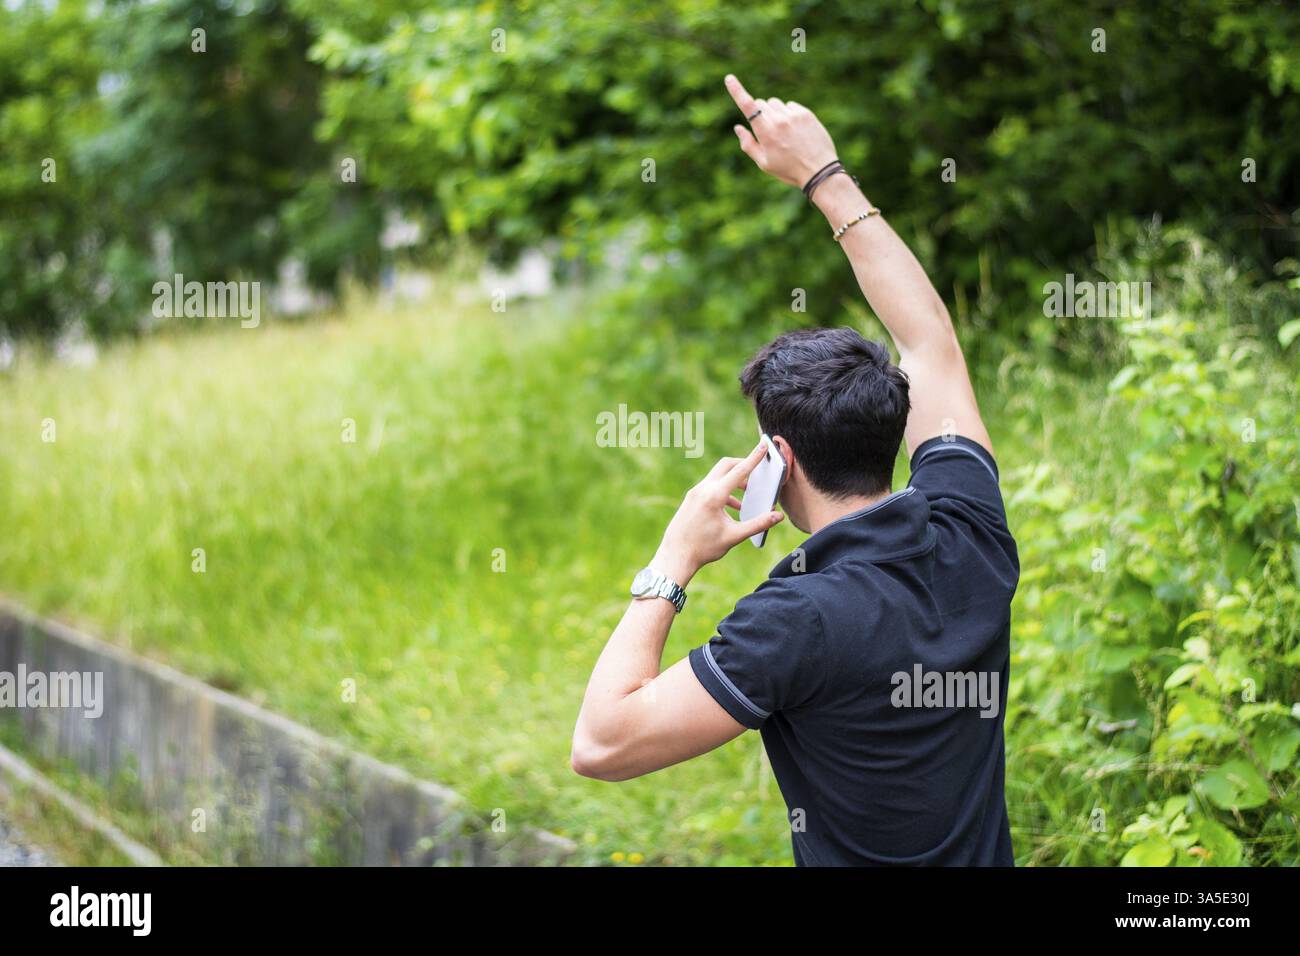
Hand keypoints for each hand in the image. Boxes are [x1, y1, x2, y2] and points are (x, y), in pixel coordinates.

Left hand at [651, 441, 783, 586]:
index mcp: (714, 496)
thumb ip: (758, 524)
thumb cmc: (703, 548)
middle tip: (757, 471)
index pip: (739, 470)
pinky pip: (711, 486)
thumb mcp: (734, 536)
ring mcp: (695, 492)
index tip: (763, 444)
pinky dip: (724, 490)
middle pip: (726, 465)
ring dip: (734, 480)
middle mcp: (703, 489)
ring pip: (718, 476)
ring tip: (748, 494)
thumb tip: (778, 516)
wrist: (675, 556)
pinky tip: (733, 508)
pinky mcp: (691, 498)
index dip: (754, 457)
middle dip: (743, 464)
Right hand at [725, 74, 838, 187]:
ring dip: (774, 112)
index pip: (748, 107)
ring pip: (775, 103)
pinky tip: (795, 129)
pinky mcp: (805, 113)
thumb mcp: (764, 163)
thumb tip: (738, 127)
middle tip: (767, 130)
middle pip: (761, 103)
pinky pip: (790, 105)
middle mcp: (779, 120)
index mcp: (766, 133)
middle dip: (759, 113)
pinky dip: (788, 114)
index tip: (729, 78)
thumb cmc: (789, 170)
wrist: (819, 170)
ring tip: (783, 131)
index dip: (737, 91)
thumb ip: (748, 145)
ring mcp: (794, 115)